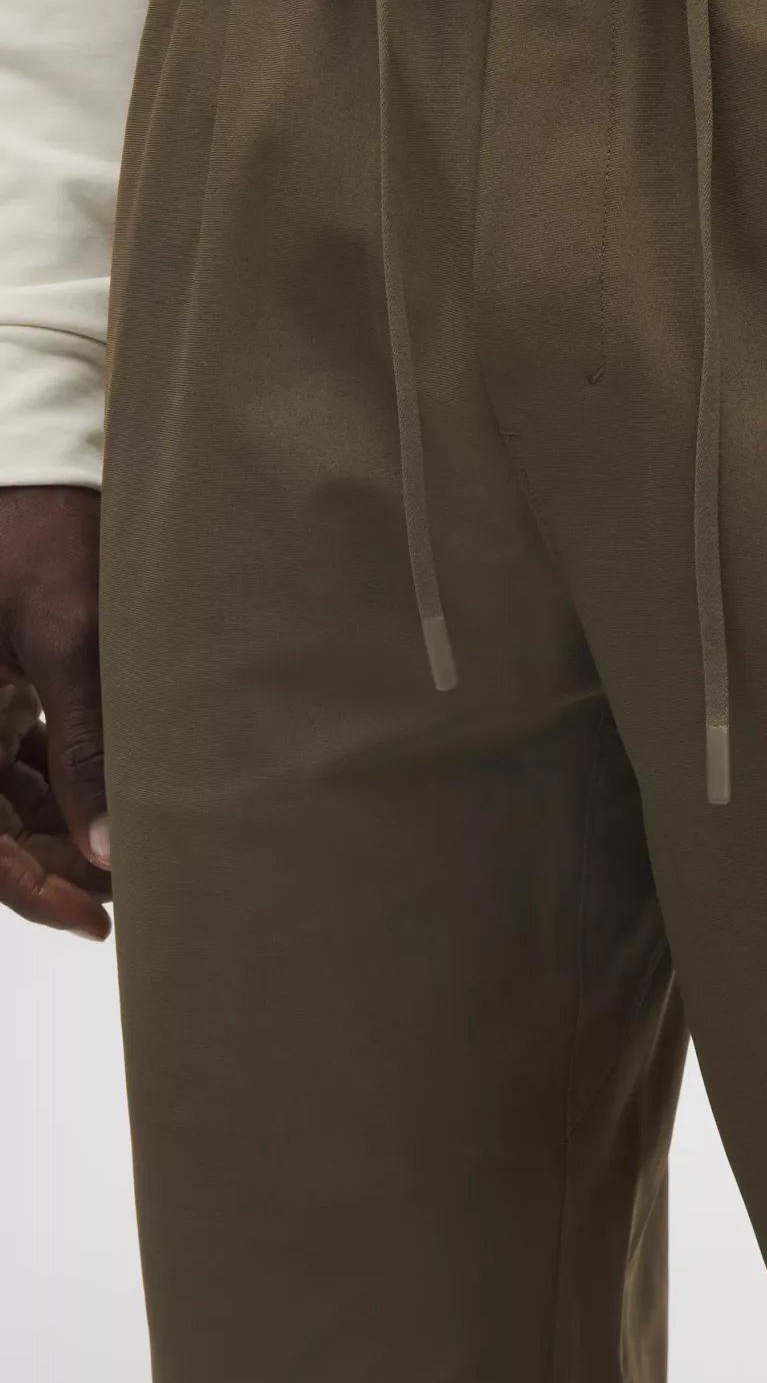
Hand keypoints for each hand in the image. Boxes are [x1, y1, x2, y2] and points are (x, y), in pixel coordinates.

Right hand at [0, 487, 110, 937]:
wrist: (29, 463)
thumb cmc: (39, 537)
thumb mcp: (66, 640)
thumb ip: (85, 743)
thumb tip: (108, 846)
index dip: (32, 894)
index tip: (95, 919)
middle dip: (57, 870)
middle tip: (132, 894)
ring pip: (12, 800)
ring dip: (66, 834)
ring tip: (137, 856)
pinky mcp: (2, 689)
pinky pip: (22, 759)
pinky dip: (67, 788)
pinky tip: (121, 800)